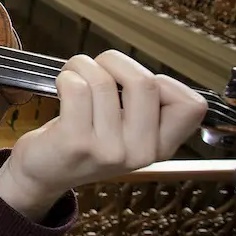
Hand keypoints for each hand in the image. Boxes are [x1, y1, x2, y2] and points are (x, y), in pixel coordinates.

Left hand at [0, 50, 208, 218]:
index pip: (192, 105)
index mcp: (160, 147)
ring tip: (74, 75)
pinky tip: (62, 86)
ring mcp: (108, 150)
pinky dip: (67, 76)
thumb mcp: (126, 132)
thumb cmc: (84, 139)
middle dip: (116, 61)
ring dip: (83, 65)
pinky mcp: (75, 143)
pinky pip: (77, 88)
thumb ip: (145, 108)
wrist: (43, 174)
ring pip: (104, 81)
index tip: (133, 85)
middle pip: (146, 82)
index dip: (164, 81)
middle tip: (97, 68)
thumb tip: (142, 71)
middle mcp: (140, 153)